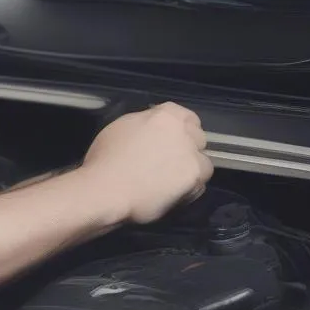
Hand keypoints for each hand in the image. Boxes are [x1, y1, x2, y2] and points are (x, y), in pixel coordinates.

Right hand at [80, 102, 213, 223]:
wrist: (108, 189)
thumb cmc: (106, 158)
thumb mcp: (122, 127)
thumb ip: (145, 124)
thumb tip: (154, 131)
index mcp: (166, 116)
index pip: (186, 115)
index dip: (179, 128)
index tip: (170, 138)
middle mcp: (184, 133)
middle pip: (198, 138)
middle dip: (188, 147)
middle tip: (169, 160)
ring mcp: (192, 158)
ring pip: (203, 162)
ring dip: (191, 168)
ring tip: (171, 180)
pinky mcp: (194, 181)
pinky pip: (199, 185)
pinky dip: (188, 189)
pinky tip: (170, 193)